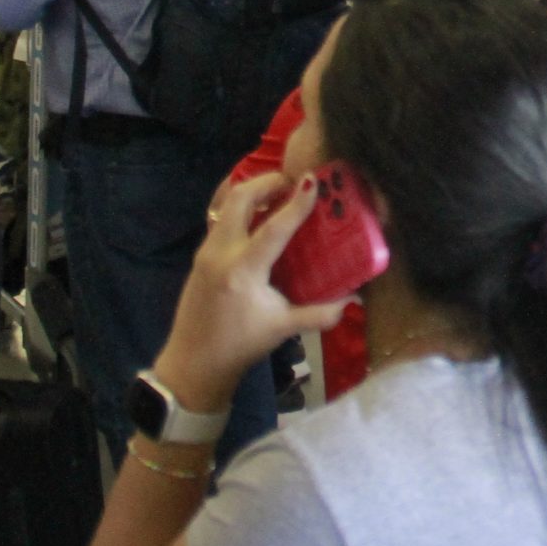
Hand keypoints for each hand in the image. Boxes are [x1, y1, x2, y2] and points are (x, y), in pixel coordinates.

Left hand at [154, 173, 347, 413]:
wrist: (193, 363)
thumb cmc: (239, 346)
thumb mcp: (282, 329)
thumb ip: (319, 314)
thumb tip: (353, 302)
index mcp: (243, 271)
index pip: (274, 227)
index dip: (296, 204)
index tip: (313, 182)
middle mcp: (221, 254)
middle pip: (240, 199)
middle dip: (266, 182)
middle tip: (291, 182)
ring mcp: (206, 253)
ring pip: (226, 206)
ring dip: (253, 193)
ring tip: (278, 194)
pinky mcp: (200, 257)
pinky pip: (221, 220)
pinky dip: (241, 210)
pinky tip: (259, 220)